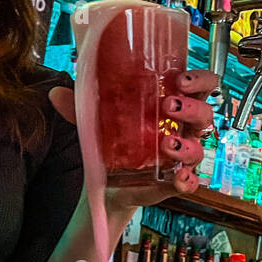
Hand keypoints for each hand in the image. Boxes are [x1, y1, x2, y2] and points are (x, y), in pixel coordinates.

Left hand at [48, 69, 218, 205]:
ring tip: (167, 145)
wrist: (108, 182)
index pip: (201, 86)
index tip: (181, 80)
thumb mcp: (99, 120)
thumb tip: (56, 93)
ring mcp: (181, 156)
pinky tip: (178, 179)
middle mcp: (183, 129)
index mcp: (174, 105)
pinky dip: (187, 181)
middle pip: (205, 114)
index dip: (200, 80)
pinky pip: (191, 182)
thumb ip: (82, 107)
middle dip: (191, 109)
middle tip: (169, 106)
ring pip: (199, 148)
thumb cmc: (116, 141)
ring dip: (186, 145)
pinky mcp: (174, 181)